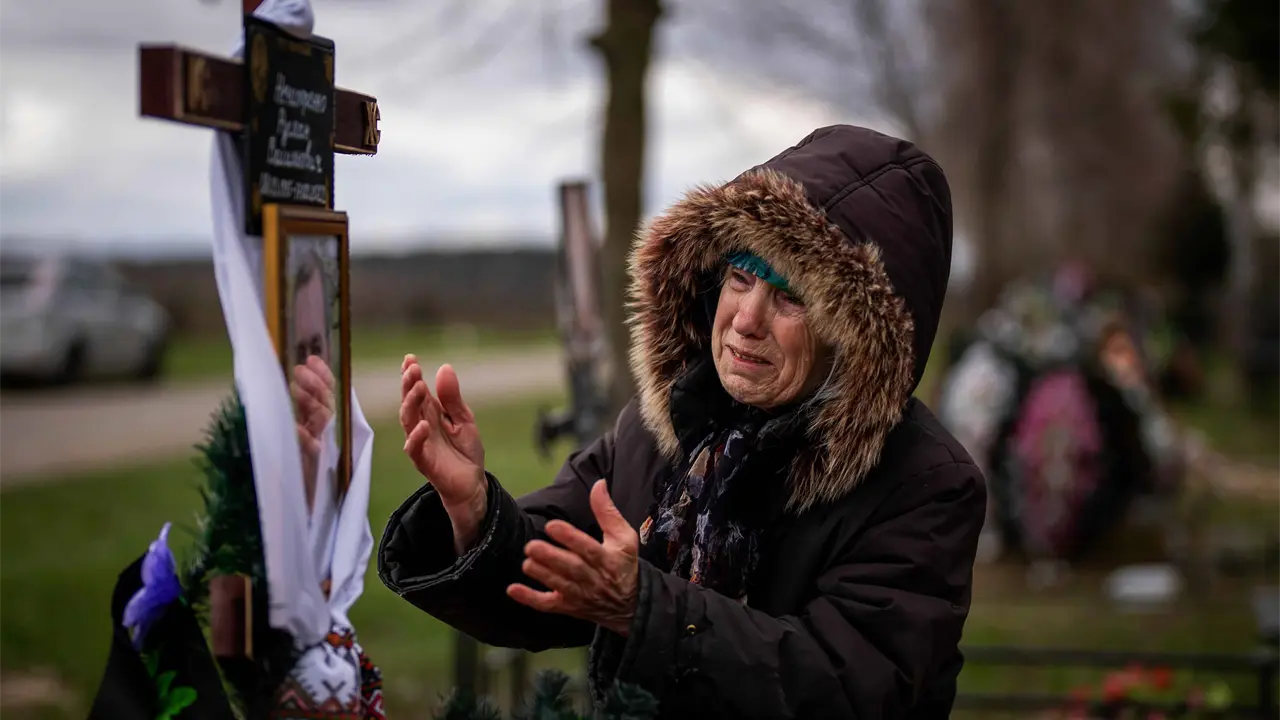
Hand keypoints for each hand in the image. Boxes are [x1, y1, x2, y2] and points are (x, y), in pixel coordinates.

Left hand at [292, 355, 334, 509]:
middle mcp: (321, 437)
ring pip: (322, 421)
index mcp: (316, 428)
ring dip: (310, 402)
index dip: (322, 377)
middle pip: (325, 405)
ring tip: (295, 386)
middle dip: (316, 384)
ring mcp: (319, 452)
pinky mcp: (312, 470)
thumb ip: (288, 421)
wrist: (292, 515)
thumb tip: (277, 391)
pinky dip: (304, 437)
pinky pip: (311, 450)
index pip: (325, 396)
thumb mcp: (285, 443)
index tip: (312, 358)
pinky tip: (295, 428)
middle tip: (300, 368)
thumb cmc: (285, 478)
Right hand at [400, 355, 486, 550]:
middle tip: (412, 369)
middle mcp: (421, 425)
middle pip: (409, 402)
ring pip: (408, 421)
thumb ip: (453, 398)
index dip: (411, 375)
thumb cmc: (465, 450)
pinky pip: (415, 448)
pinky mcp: (424, 461)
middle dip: (408, 384)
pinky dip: (417, 437)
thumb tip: (444, 368)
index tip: (410, 358)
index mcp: (431, 413)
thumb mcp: (464, 419)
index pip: (417, 390)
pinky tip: (423, 425)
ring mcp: (420, 443)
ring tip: (418, 387)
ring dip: (411, 404)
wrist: (472, 483)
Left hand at [508, 480, 638, 635]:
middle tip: (531, 546)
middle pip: (572, 569)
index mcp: (608, 559)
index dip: (570, 538)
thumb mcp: (624, 536)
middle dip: (551, 558)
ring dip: (542, 575)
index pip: (588, 548)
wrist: (630, 605)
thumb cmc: (624, 564)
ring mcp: (580, 595)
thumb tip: (599, 484)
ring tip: (527, 562)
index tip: (552, 526)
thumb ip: (607, 511)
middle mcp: (594, 578)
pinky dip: (530, 599)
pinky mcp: (568, 606)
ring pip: (559, 585)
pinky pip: (548, 605)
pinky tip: (513, 589)